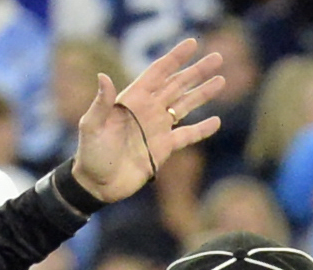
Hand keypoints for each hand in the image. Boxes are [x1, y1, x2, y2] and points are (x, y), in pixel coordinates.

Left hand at [69, 39, 228, 205]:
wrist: (98, 183)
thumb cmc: (91, 152)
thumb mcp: (92, 125)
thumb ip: (101, 102)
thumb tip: (104, 76)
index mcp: (133, 98)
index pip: (159, 72)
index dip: (175, 57)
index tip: (192, 43)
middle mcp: (149, 109)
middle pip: (178, 84)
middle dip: (197, 71)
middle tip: (218, 57)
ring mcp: (158, 128)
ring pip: (186, 105)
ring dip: (203, 93)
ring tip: (221, 81)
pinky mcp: (165, 148)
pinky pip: (188, 135)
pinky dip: (202, 129)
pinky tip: (216, 120)